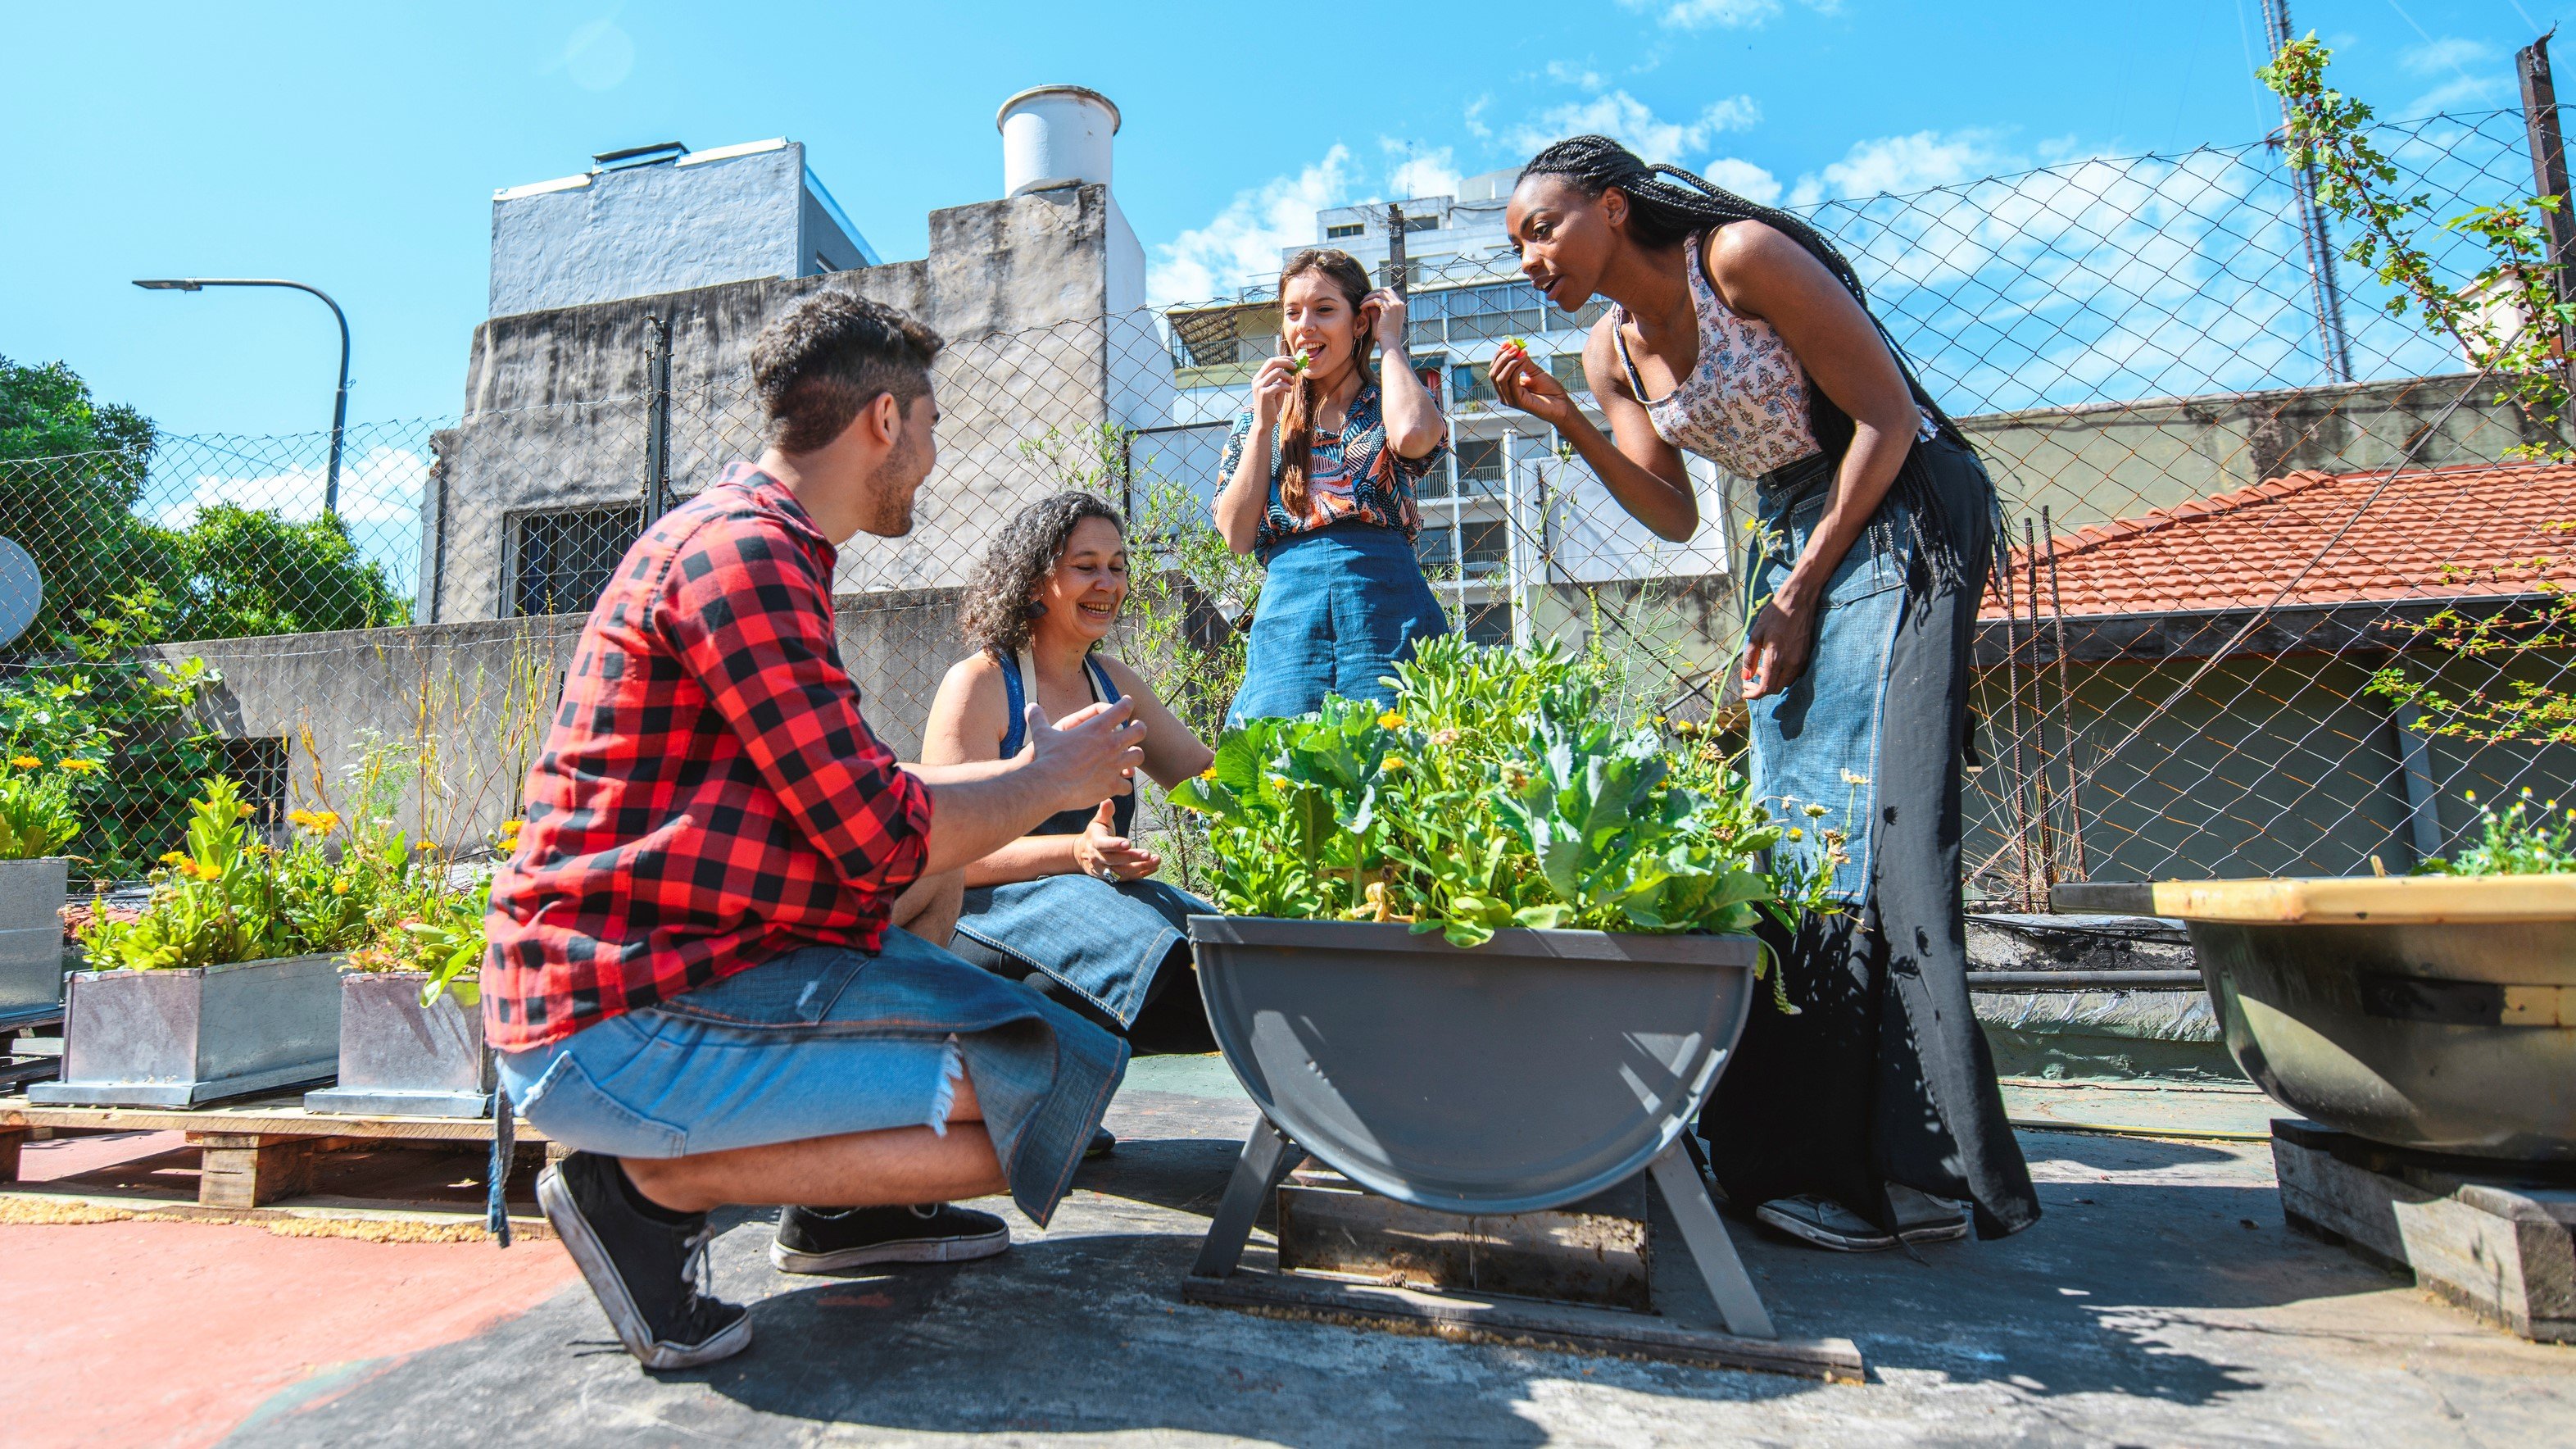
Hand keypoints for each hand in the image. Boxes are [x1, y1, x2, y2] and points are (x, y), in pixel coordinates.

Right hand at [1026, 699, 1145, 814]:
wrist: (1049, 785)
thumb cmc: (1046, 757)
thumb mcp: (1041, 734)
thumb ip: (1037, 718)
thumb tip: (1029, 706)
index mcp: (1097, 727)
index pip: (1123, 708)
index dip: (1127, 703)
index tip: (1127, 703)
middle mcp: (1111, 744)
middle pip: (1140, 731)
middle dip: (1139, 728)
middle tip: (1136, 729)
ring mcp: (1114, 765)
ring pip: (1138, 757)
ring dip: (1135, 756)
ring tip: (1130, 757)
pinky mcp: (1112, 785)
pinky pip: (1127, 785)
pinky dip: (1123, 785)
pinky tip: (1118, 784)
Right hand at [1071, 800, 1160, 881]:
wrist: (1082, 854)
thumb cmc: (1095, 834)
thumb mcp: (1098, 821)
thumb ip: (1104, 812)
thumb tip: (1108, 800)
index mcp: (1095, 842)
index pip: (1104, 845)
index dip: (1115, 845)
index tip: (1128, 843)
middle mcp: (1099, 858)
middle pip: (1116, 860)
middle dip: (1132, 857)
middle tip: (1148, 854)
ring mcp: (1105, 870)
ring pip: (1123, 871)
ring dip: (1141, 867)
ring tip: (1156, 860)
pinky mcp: (1112, 878)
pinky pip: (1128, 878)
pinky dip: (1141, 873)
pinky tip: (1154, 867)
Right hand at [1250, 355, 1299, 426]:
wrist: (1264, 421)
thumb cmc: (1271, 405)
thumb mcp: (1277, 389)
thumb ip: (1281, 379)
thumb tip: (1291, 368)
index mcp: (1258, 377)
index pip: (1270, 361)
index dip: (1283, 358)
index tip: (1293, 360)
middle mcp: (1257, 380)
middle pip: (1272, 362)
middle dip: (1286, 362)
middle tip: (1296, 366)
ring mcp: (1259, 386)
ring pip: (1277, 372)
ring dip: (1289, 376)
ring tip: (1292, 383)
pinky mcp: (1264, 394)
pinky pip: (1279, 384)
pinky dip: (1287, 387)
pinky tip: (1288, 392)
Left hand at [1362, 289, 1407, 350]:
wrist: (1389, 342)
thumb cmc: (1384, 334)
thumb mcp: (1380, 318)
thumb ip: (1376, 309)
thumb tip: (1368, 301)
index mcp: (1400, 306)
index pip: (1390, 292)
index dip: (1379, 292)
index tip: (1369, 297)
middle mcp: (1400, 304)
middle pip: (1385, 289)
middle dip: (1373, 292)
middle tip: (1364, 298)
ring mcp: (1395, 305)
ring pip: (1380, 293)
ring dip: (1369, 297)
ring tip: (1361, 303)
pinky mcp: (1389, 308)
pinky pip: (1375, 300)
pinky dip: (1367, 302)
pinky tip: (1361, 307)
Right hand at [1489, 344, 1576, 428]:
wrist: (1562, 405)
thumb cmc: (1549, 390)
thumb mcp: (1535, 371)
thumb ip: (1524, 362)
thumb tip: (1515, 347)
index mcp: (1507, 387)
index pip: (1494, 370)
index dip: (1499, 355)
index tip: (1508, 342)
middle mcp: (1505, 394)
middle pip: (1493, 373)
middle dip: (1502, 357)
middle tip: (1514, 347)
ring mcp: (1510, 399)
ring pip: (1499, 378)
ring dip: (1510, 362)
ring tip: (1523, 353)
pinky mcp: (1518, 402)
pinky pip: (1512, 382)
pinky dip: (1516, 368)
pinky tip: (1525, 361)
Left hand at [1739, 593, 1816, 700]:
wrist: (1798, 601)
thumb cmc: (1775, 615)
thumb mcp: (1756, 635)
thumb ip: (1750, 658)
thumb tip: (1746, 677)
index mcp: (1776, 658)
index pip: (1766, 689)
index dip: (1754, 694)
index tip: (1745, 693)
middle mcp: (1790, 663)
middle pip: (1776, 689)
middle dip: (1760, 689)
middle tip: (1749, 681)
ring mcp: (1800, 660)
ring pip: (1785, 683)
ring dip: (1771, 682)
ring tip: (1759, 670)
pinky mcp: (1806, 656)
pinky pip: (1793, 675)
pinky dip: (1781, 676)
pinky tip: (1772, 665)